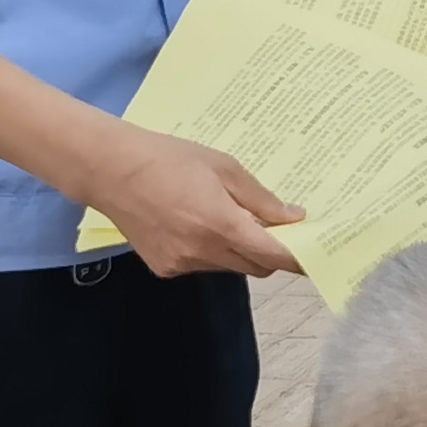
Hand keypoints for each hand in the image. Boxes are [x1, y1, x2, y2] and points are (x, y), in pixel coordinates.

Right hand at [79, 129, 305, 279]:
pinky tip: (194, 224)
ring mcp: (181, 264)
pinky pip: (202, 265)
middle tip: (273, 227)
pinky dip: (210, 251)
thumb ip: (259, 198)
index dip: (298, 258)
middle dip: (270, 252)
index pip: (273, 255)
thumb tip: (293, 217)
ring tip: (226, 217)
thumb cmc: (170, 158)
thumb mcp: (223, 167)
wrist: (110, 170)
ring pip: (229, 267)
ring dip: (239, 250)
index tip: (316, 255)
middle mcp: (203, 252)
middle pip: (256, 266)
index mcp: (221, 224)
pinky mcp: (164, 268)